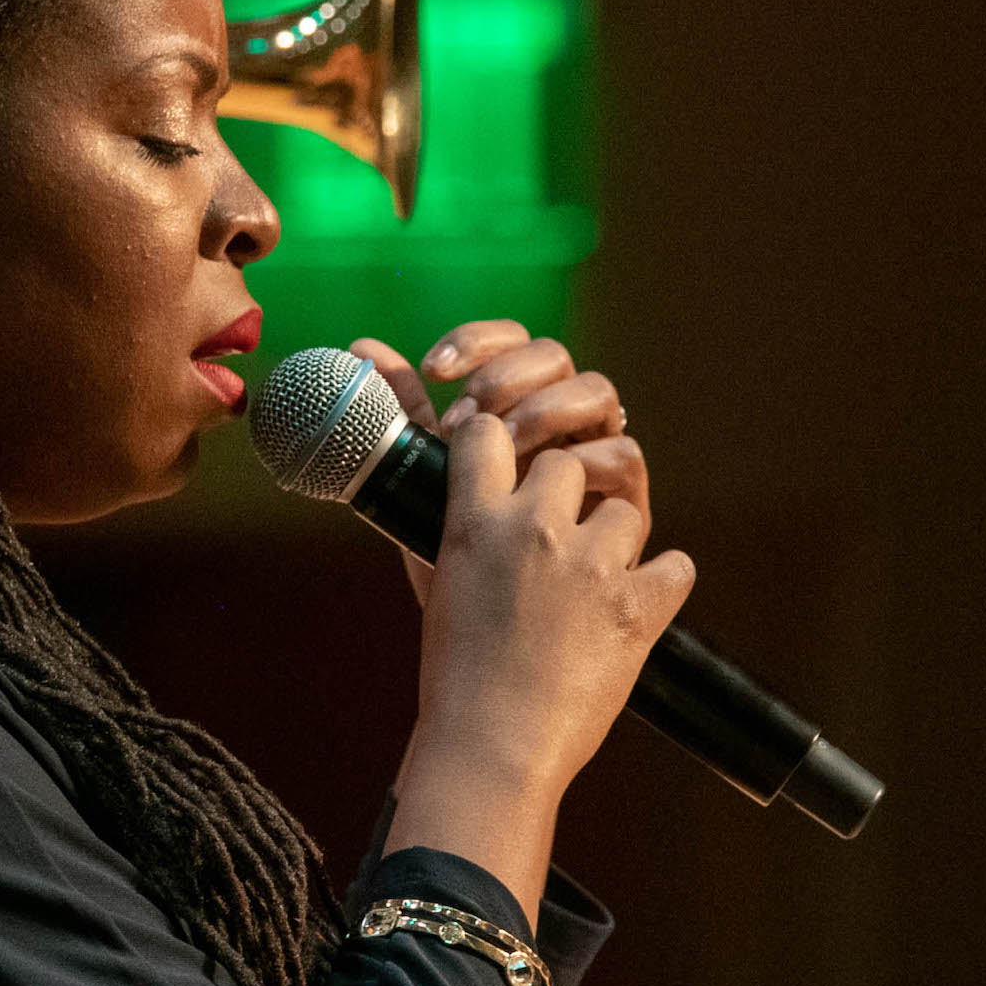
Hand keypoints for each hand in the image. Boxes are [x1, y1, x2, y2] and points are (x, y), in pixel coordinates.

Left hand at [348, 321, 647, 603]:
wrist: (494, 644)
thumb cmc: (464, 561)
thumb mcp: (430, 484)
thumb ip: (406, 415)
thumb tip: (360, 343)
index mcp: (512, 406)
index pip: (510, 341)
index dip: (477, 341)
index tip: (433, 370)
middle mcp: (556, 421)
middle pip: (553, 357)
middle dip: (504, 377)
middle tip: (463, 420)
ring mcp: (593, 453)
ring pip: (596, 391)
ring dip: (544, 411)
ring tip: (503, 453)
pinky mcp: (625, 498)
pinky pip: (623, 453)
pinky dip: (586, 461)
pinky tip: (546, 489)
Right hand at [389, 411, 695, 916]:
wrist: (493, 747)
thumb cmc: (455, 676)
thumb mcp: (435, 588)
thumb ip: (451, 532)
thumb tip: (463, 497)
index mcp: (474, 523)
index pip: (487, 433)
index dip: (502, 444)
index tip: (509, 465)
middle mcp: (533, 530)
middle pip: (566, 461)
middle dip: (566, 495)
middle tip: (557, 540)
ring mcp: (592, 566)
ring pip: (624, 509)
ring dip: (615, 539)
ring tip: (595, 583)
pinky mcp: (639, 606)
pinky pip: (675, 564)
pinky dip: (661, 583)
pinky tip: (636, 604)